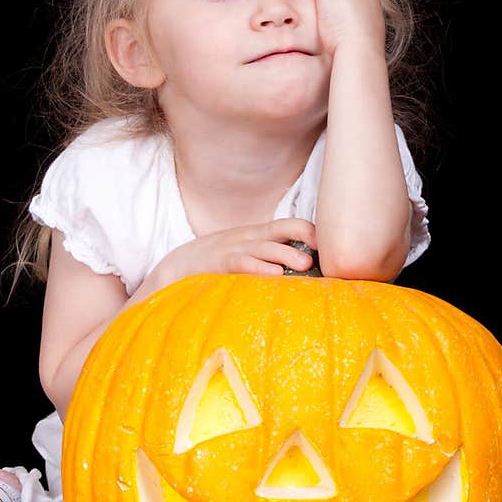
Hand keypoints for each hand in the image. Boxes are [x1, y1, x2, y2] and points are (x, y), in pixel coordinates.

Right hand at [155, 219, 319, 285]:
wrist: (174, 268)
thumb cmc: (216, 265)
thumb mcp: (244, 254)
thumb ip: (269, 258)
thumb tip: (303, 271)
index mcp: (256, 234)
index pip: (288, 225)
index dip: (309, 232)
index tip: (328, 247)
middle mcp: (248, 238)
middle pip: (281, 230)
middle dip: (304, 237)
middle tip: (321, 253)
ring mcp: (233, 249)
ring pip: (265, 247)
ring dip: (287, 254)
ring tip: (305, 264)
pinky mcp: (219, 264)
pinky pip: (242, 263)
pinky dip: (259, 268)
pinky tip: (274, 276)